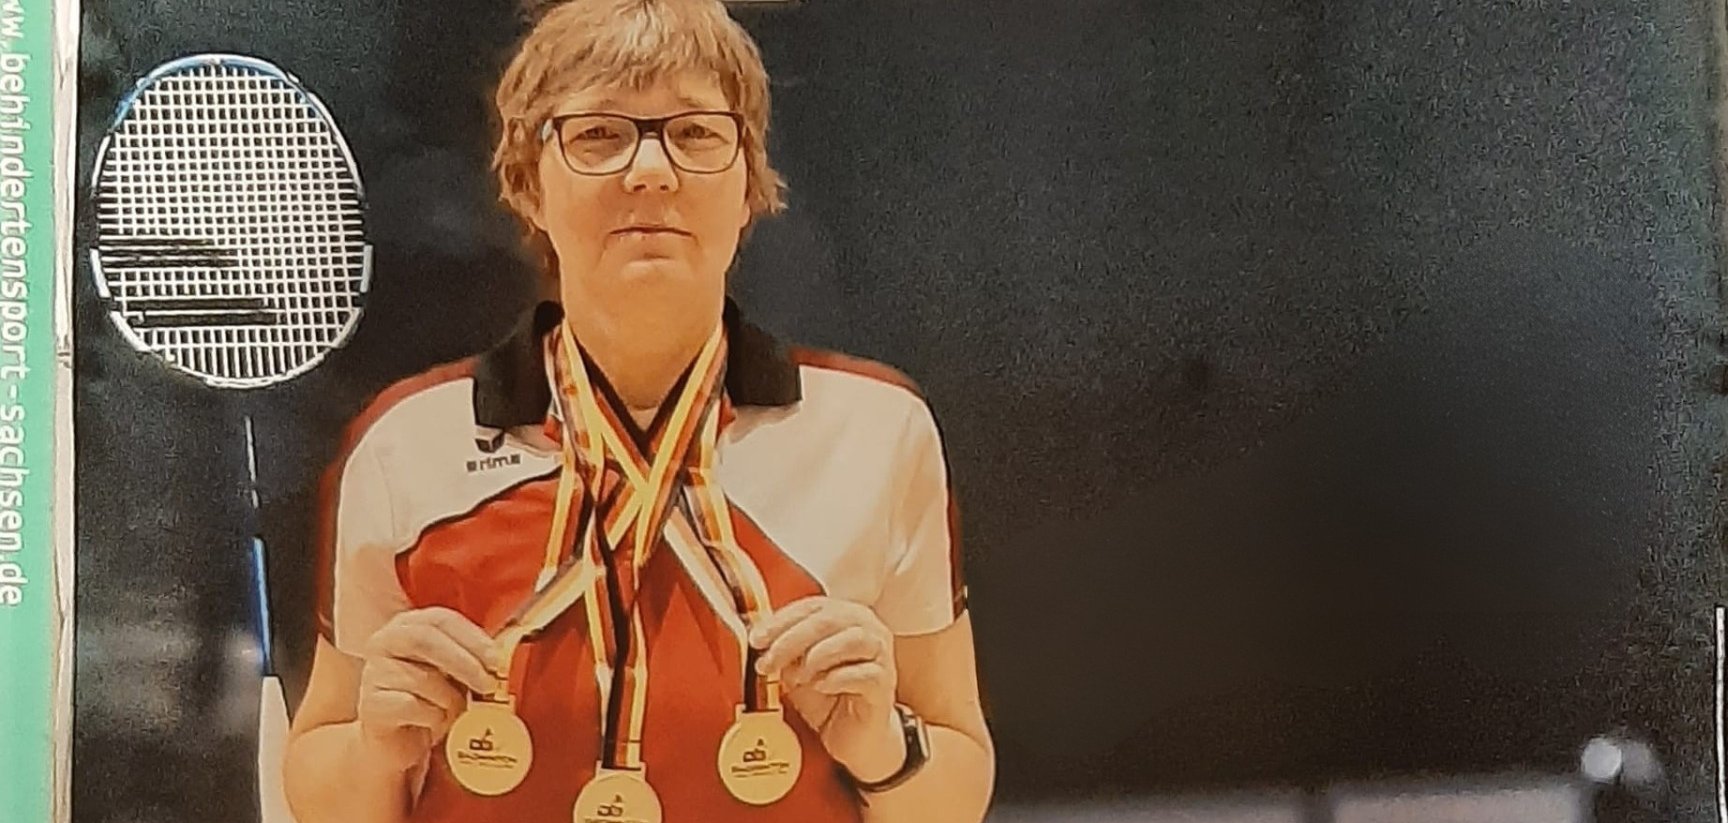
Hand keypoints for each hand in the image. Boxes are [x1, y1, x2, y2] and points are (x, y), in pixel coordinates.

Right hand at [355, 607, 502, 773]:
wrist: (395, 741)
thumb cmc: (428, 701)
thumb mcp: (452, 673)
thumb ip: (472, 658)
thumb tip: (505, 657)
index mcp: (408, 625)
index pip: (441, 619)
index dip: (472, 637)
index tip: (496, 658)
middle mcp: (384, 642)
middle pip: (426, 640)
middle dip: (465, 662)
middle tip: (488, 684)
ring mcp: (374, 673)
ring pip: (423, 679)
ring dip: (451, 700)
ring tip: (456, 712)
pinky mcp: (371, 705)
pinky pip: (412, 706)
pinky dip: (433, 718)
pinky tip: (434, 723)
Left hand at [750, 597, 904, 781]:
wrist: (853, 739)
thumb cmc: (828, 699)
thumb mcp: (797, 671)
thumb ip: (783, 652)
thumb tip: (759, 640)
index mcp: (845, 617)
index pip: (812, 607)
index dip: (781, 620)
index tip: (757, 639)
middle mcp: (868, 629)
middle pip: (829, 619)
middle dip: (791, 639)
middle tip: (768, 661)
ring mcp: (881, 655)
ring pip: (852, 639)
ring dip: (816, 657)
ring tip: (798, 677)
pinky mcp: (884, 684)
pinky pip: (864, 673)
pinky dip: (836, 678)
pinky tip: (820, 687)